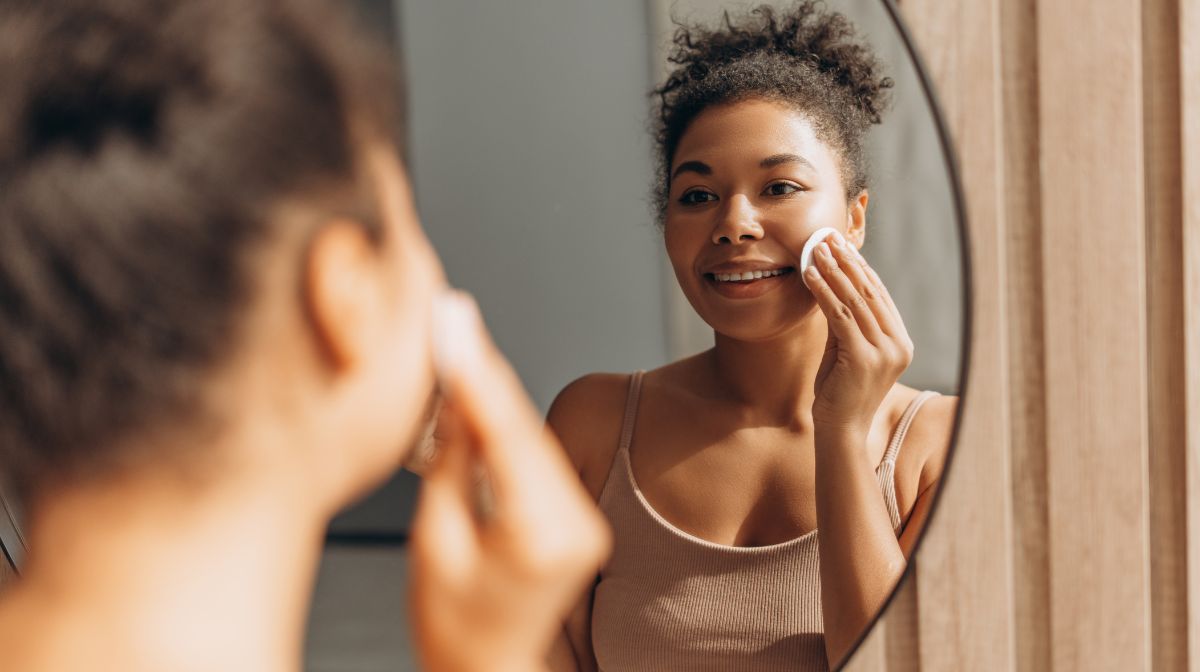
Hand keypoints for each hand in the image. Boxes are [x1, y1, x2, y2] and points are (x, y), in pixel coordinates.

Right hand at [408, 292, 611, 671]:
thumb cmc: (450, 625)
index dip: (476, 375)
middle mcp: (576, 524)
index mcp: (540, 536)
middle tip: (455, 318)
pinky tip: (482, 394)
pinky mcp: (578, 521)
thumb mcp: (435, 543)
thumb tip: (458, 400)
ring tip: (461, 345)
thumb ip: (452, 467)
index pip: (504, 436)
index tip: (454, 327)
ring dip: (496, 396)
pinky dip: (508, 427)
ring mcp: (583, 522)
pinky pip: (538, 459)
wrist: (488, 671)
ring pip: (533, 438)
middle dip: (486, 374)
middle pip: (525, 429)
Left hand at [803, 231, 913, 434]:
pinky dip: (824, 292)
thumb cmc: (840, 393)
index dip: (859, 267)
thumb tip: (832, 287)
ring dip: (833, 271)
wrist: (840, 431)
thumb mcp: (847, 351)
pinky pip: (840, 316)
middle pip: (870, 292)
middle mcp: (898, 344)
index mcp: (900, 342)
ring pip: (855, 300)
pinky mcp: (864, 358)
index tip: (841, 245)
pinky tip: (810, 276)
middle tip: (828, 238)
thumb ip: (847, 324)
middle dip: (846, 261)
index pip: (879, 295)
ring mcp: (884, 352)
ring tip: (816, 249)